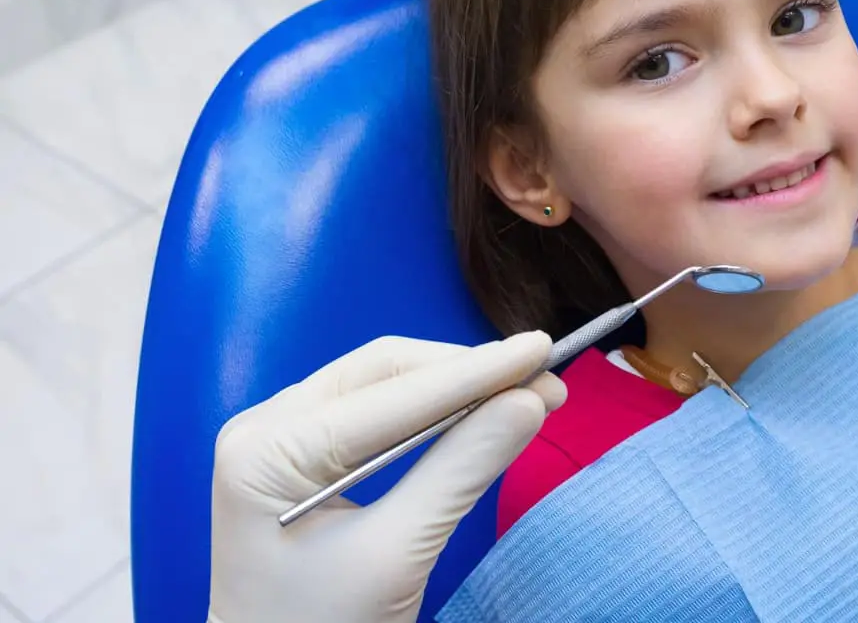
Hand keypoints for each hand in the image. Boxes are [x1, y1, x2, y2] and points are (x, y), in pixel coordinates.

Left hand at [208, 332, 564, 622]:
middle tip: (543, 378)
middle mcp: (265, 427)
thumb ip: (463, 470)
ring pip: (383, 385)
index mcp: (267, 450)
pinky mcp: (302, 456)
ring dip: (455, 387)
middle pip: (384, 373)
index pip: (391, 396)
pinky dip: (432, 411)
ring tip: (523, 392)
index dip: (476, 372)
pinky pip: (376, 412)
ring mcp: (279, 437)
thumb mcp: (397, 555)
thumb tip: (531, 402)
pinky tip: (477, 411)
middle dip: (468, 374)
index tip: (543, 350)